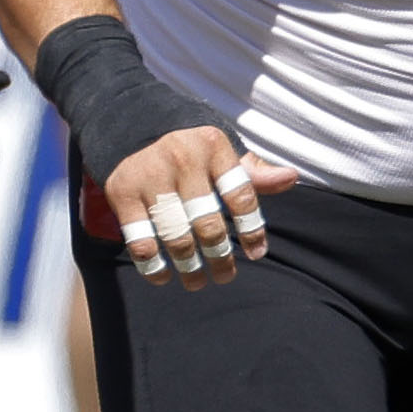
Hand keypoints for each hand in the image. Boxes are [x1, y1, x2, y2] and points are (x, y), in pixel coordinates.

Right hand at [99, 124, 303, 290]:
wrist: (134, 128)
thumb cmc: (192, 152)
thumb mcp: (224, 154)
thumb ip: (254, 173)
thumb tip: (290, 177)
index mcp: (213, 145)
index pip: (241, 195)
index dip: (251, 230)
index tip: (256, 254)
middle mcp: (182, 157)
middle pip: (208, 223)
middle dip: (220, 257)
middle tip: (225, 276)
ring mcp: (150, 175)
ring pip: (176, 236)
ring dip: (189, 268)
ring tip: (198, 283)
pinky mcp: (122, 192)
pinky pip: (141, 241)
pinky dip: (153, 266)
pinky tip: (164, 276)